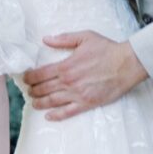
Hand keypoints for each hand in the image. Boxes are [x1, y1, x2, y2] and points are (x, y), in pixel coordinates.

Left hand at [23, 30, 146, 120]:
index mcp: (66, 65)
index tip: (25, 78)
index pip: (41, 74)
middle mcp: (69, 82)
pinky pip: (68, 112)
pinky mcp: (87, 103)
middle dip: (33, 90)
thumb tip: (46, 39)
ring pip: (52, 101)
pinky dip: (56, 115)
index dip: (30, 77)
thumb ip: (63, 39)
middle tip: (28, 91)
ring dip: (40, 103)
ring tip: (34, 103)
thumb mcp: (85, 37)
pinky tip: (48, 116)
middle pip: (44, 88)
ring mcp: (77, 94)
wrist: (126, 64)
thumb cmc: (107, 50)